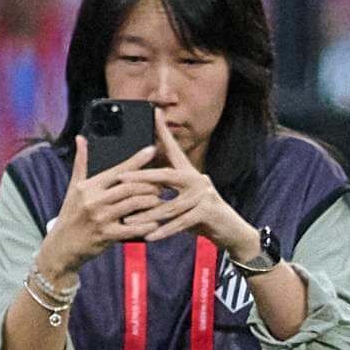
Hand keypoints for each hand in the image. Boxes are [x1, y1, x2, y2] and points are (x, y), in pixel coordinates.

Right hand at [39, 134, 166, 274]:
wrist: (61, 246)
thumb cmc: (70, 215)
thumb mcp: (73, 189)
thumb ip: (81, 163)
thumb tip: (81, 138)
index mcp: (88, 187)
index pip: (117, 170)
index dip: (136, 160)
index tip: (152, 149)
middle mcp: (93, 201)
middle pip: (130, 187)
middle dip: (149, 185)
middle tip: (162, 184)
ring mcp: (100, 218)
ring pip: (134, 204)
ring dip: (151, 201)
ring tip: (159, 200)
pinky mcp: (106, 236)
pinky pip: (132, 228)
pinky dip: (146, 225)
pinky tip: (155, 223)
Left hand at [137, 121, 255, 253]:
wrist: (229, 231)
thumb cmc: (199, 215)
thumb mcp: (181, 200)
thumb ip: (164, 191)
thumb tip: (138, 188)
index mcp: (188, 174)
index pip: (174, 150)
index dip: (164, 132)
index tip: (154, 113)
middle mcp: (197, 180)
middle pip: (166, 175)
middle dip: (141, 178)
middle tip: (120, 178)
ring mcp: (204, 195)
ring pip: (170, 205)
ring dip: (147, 215)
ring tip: (127, 220)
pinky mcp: (208, 212)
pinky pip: (181, 223)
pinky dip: (163, 231)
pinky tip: (148, 236)